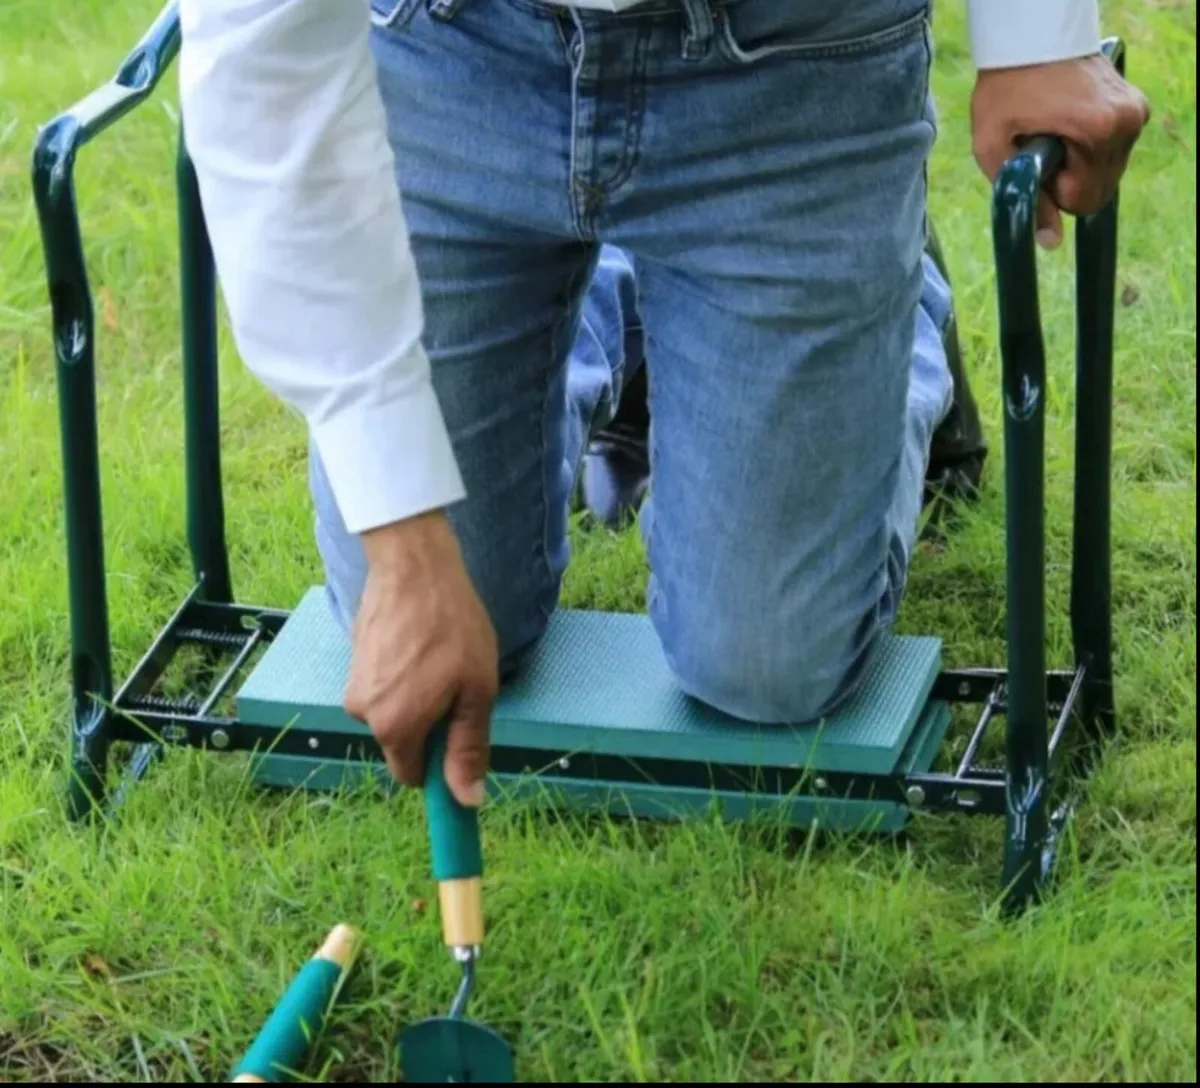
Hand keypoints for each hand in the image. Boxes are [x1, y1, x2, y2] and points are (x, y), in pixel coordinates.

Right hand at [343, 511, 498, 807]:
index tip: (458, 738)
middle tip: (455, 684)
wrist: (414, 566)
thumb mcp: (476, 690)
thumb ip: (468, 748)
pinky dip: (402, 674)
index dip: (439, 764)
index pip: (412, 776)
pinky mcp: (353, 660)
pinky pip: (384, 684)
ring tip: (437, 657)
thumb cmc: (452, 626)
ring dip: (416, 696)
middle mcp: (363, 713)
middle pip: (402, 741)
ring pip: (393, 711)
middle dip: (429, 724)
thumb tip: (466, 800)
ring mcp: (353, 684)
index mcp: (394, 727)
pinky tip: (419, 644)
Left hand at [971, 53, 1149, 248]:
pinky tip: (1067, 126)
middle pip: (1101, 189)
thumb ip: (1023, 198)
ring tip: (1052, 134)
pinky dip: (1090, 149)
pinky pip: (1113, 150)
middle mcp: (1126, 122)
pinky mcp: (1135, 106)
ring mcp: (1135, 112)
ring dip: (1078, 167)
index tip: (1036, 165)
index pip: (1086, 201)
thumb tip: (1050, 244)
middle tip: (1041, 150)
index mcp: (1097, 132)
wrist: (1028, 38)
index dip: (1054, 195)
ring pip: (1108, 172)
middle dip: (1068, 182)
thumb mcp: (993, 147)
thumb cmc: (1004, 89)